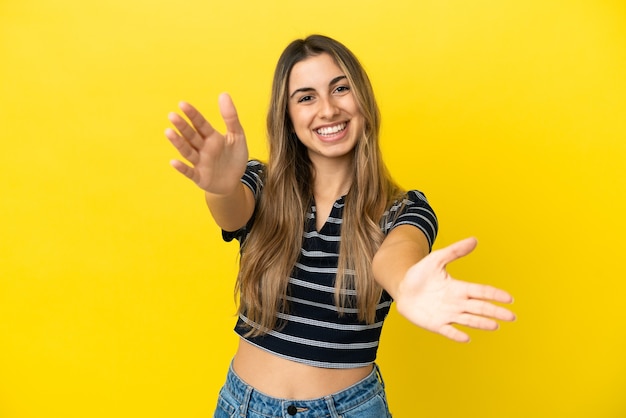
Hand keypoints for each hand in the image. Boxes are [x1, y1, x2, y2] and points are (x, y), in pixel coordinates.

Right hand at [165, 93, 248, 194]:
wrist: (235, 181)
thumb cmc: (234, 157)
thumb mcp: (237, 136)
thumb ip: (231, 117)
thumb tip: (224, 93)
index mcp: (212, 137)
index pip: (200, 124)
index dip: (193, 115)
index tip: (182, 104)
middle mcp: (203, 148)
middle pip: (191, 136)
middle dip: (183, 127)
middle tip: (172, 115)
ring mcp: (200, 163)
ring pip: (188, 152)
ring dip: (178, 143)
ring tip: (169, 132)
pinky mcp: (200, 177)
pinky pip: (190, 172)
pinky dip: (182, 168)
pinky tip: (173, 162)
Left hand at [395, 237, 515, 342]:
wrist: (402, 289)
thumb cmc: (420, 274)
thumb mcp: (436, 259)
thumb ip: (454, 251)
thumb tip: (474, 239)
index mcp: (459, 288)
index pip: (481, 291)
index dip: (494, 294)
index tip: (509, 298)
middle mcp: (456, 303)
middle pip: (480, 307)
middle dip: (495, 311)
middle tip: (512, 316)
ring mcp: (447, 314)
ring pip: (468, 320)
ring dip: (481, 323)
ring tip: (495, 326)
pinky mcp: (436, 324)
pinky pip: (448, 331)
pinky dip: (457, 334)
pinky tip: (466, 338)